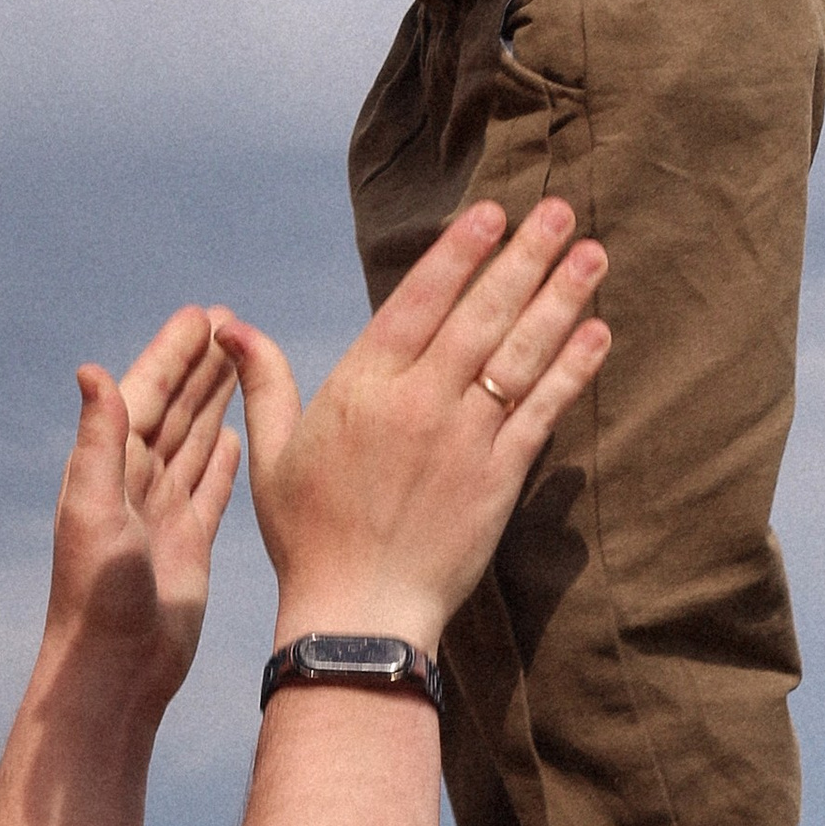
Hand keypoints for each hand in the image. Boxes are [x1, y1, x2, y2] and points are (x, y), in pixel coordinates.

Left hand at [45, 306, 242, 707]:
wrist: (116, 668)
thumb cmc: (98, 595)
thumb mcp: (95, 509)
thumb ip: (98, 441)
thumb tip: (91, 370)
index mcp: (111, 468)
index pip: (146, 395)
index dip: (172, 354)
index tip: (202, 315)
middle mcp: (136, 483)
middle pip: (174, 409)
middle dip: (200, 365)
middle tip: (231, 321)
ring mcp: (164, 512)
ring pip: (195, 440)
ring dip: (216, 400)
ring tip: (243, 360)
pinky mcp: (189, 542)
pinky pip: (210, 488)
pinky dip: (222, 459)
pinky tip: (237, 434)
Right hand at [218, 199, 606, 648]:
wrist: (359, 614)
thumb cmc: (308, 537)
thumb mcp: (273, 455)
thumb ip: (265, 382)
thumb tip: (227, 327)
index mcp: (362, 388)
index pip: (419, 301)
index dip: (459, 253)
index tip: (493, 214)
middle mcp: (418, 403)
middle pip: (481, 314)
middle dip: (524, 257)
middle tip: (559, 211)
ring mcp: (464, 439)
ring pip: (519, 354)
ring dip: (559, 300)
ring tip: (592, 254)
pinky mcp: (499, 479)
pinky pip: (542, 411)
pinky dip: (572, 370)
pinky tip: (597, 332)